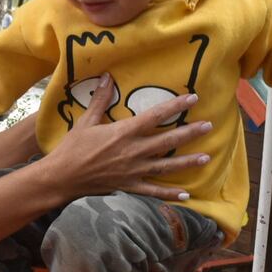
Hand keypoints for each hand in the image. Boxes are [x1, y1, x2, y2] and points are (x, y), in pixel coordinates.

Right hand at [43, 73, 212, 201]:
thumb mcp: (85, 121)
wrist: (62, 177)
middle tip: (209, 126)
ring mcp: (133, 171)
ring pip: (167, 166)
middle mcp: (133, 151)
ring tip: (206, 157)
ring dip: (187, 162)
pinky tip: (186, 195)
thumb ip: (100, 100)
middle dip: (190, 133)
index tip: (193, 99)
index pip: (156, 116)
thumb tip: (106, 77)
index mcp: (124, 132)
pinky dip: (170, 194)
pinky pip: (154, 191)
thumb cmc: (72, 148)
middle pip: (168, 141)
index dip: (175, 106)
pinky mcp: (129, 186)